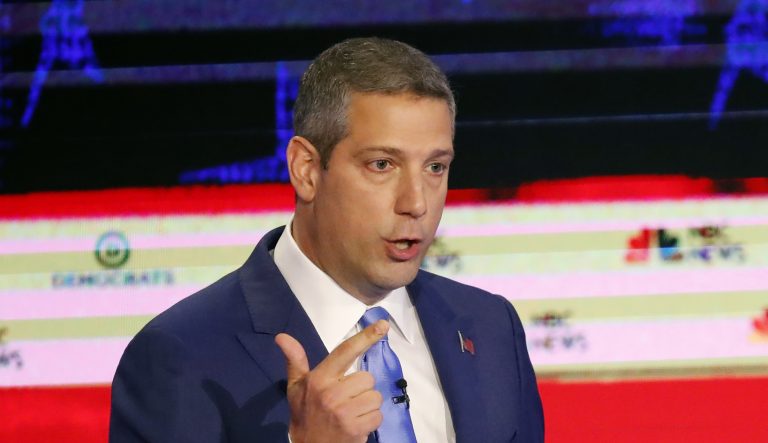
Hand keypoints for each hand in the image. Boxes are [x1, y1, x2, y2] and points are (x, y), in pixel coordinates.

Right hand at [275, 320, 387, 442]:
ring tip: (351, 412)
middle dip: (361, 389)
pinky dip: (371, 421)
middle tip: (347, 399)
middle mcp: (331, 393)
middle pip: (367, 378)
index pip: (345, 352)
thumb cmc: (304, 413)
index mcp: (319, 378)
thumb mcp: (296, 386)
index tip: (383, 325)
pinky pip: (378, 416)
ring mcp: (344, 412)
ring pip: (375, 397)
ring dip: (367, 406)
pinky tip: (356, 425)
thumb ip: (295, 359)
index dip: (365, 337)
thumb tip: (282, 336)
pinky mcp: (355, 429)